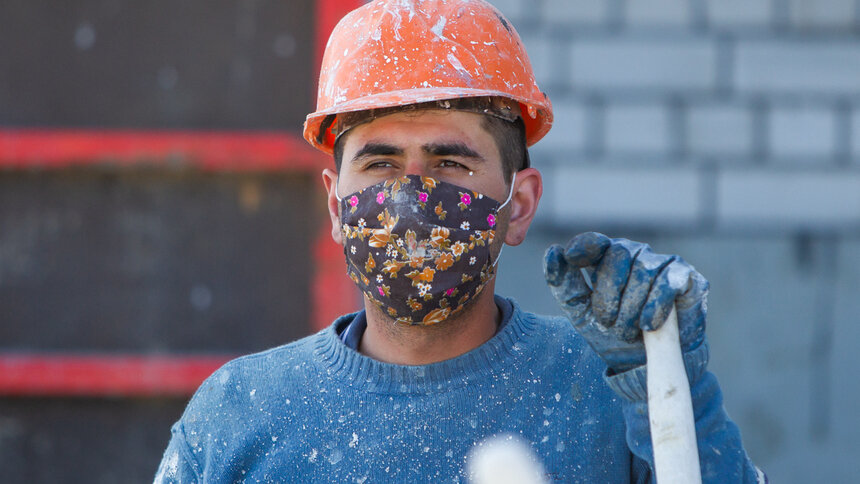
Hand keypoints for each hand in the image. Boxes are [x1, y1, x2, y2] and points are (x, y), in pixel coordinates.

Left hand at [543, 232, 707, 372]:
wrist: (647, 363)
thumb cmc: (611, 332)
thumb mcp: (580, 311)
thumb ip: (563, 283)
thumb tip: (552, 251)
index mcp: (606, 257)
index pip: (593, 241)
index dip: (583, 246)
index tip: (572, 258)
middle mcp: (635, 253)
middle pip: (618, 255)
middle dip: (608, 294)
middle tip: (608, 321)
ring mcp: (663, 263)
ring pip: (643, 271)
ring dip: (631, 308)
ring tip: (629, 331)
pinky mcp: (688, 279)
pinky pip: (669, 282)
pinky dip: (656, 305)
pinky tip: (648, 325)